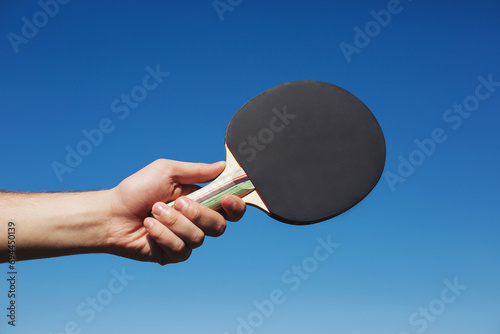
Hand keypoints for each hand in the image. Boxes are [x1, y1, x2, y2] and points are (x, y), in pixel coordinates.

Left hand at [106, 159, 245, 264]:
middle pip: (219, 226)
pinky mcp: (173, 254)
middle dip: (198, 214)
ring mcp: (185, 239)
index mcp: (200, 200)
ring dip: (174, 223)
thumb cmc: (136, 189)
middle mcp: (196, 221)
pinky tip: (149, 227)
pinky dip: (163, 235)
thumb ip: (197, 171)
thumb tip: (222, 166)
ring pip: (199, 238)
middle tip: (177, 203)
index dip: (235, 206)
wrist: (111, 214)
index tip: (227, 200)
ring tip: (153, 212)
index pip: (230, 208)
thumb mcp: (167, 171)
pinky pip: (181, 249)